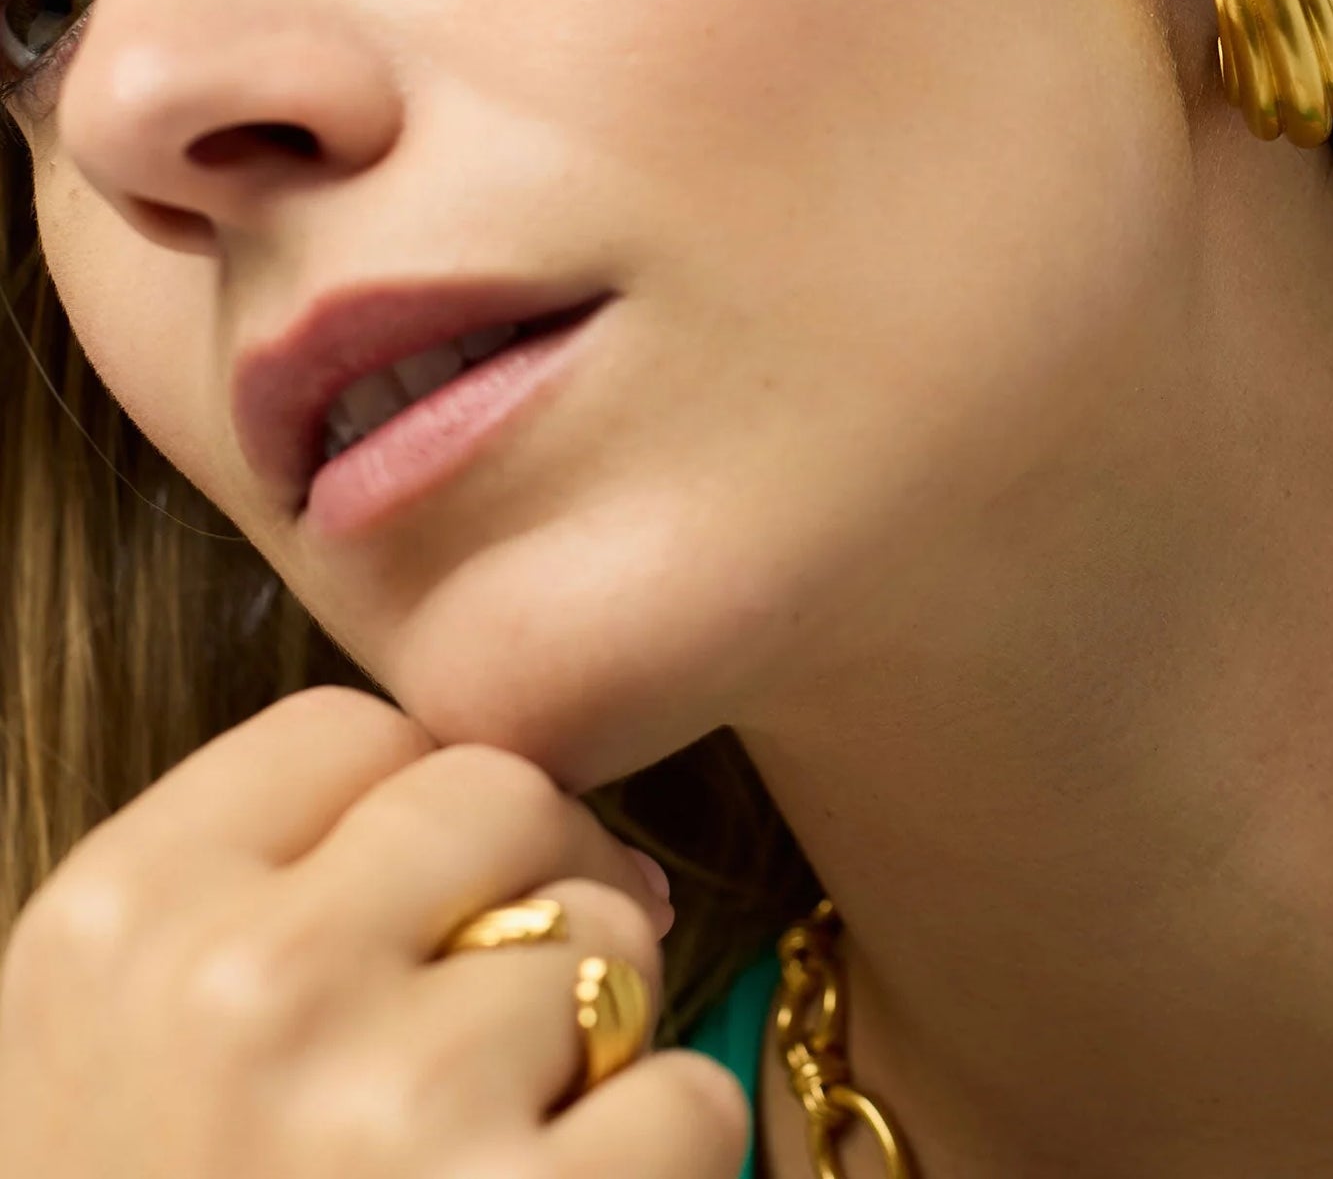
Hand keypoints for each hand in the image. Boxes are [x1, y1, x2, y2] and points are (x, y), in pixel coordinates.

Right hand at [0, 684, 748, 1176]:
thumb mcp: (110, 1068)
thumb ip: (256, 910)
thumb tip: (502, 808)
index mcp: (111, 925)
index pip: (350, 735)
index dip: (412, 819)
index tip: (416, 911)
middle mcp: (240, 989)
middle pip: (499, 798)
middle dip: (530, 894)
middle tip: (497, 1029)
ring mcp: (379, 1112)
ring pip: (605, 951)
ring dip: (586, 1062)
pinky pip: (683, 1100)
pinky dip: (653, 1173)